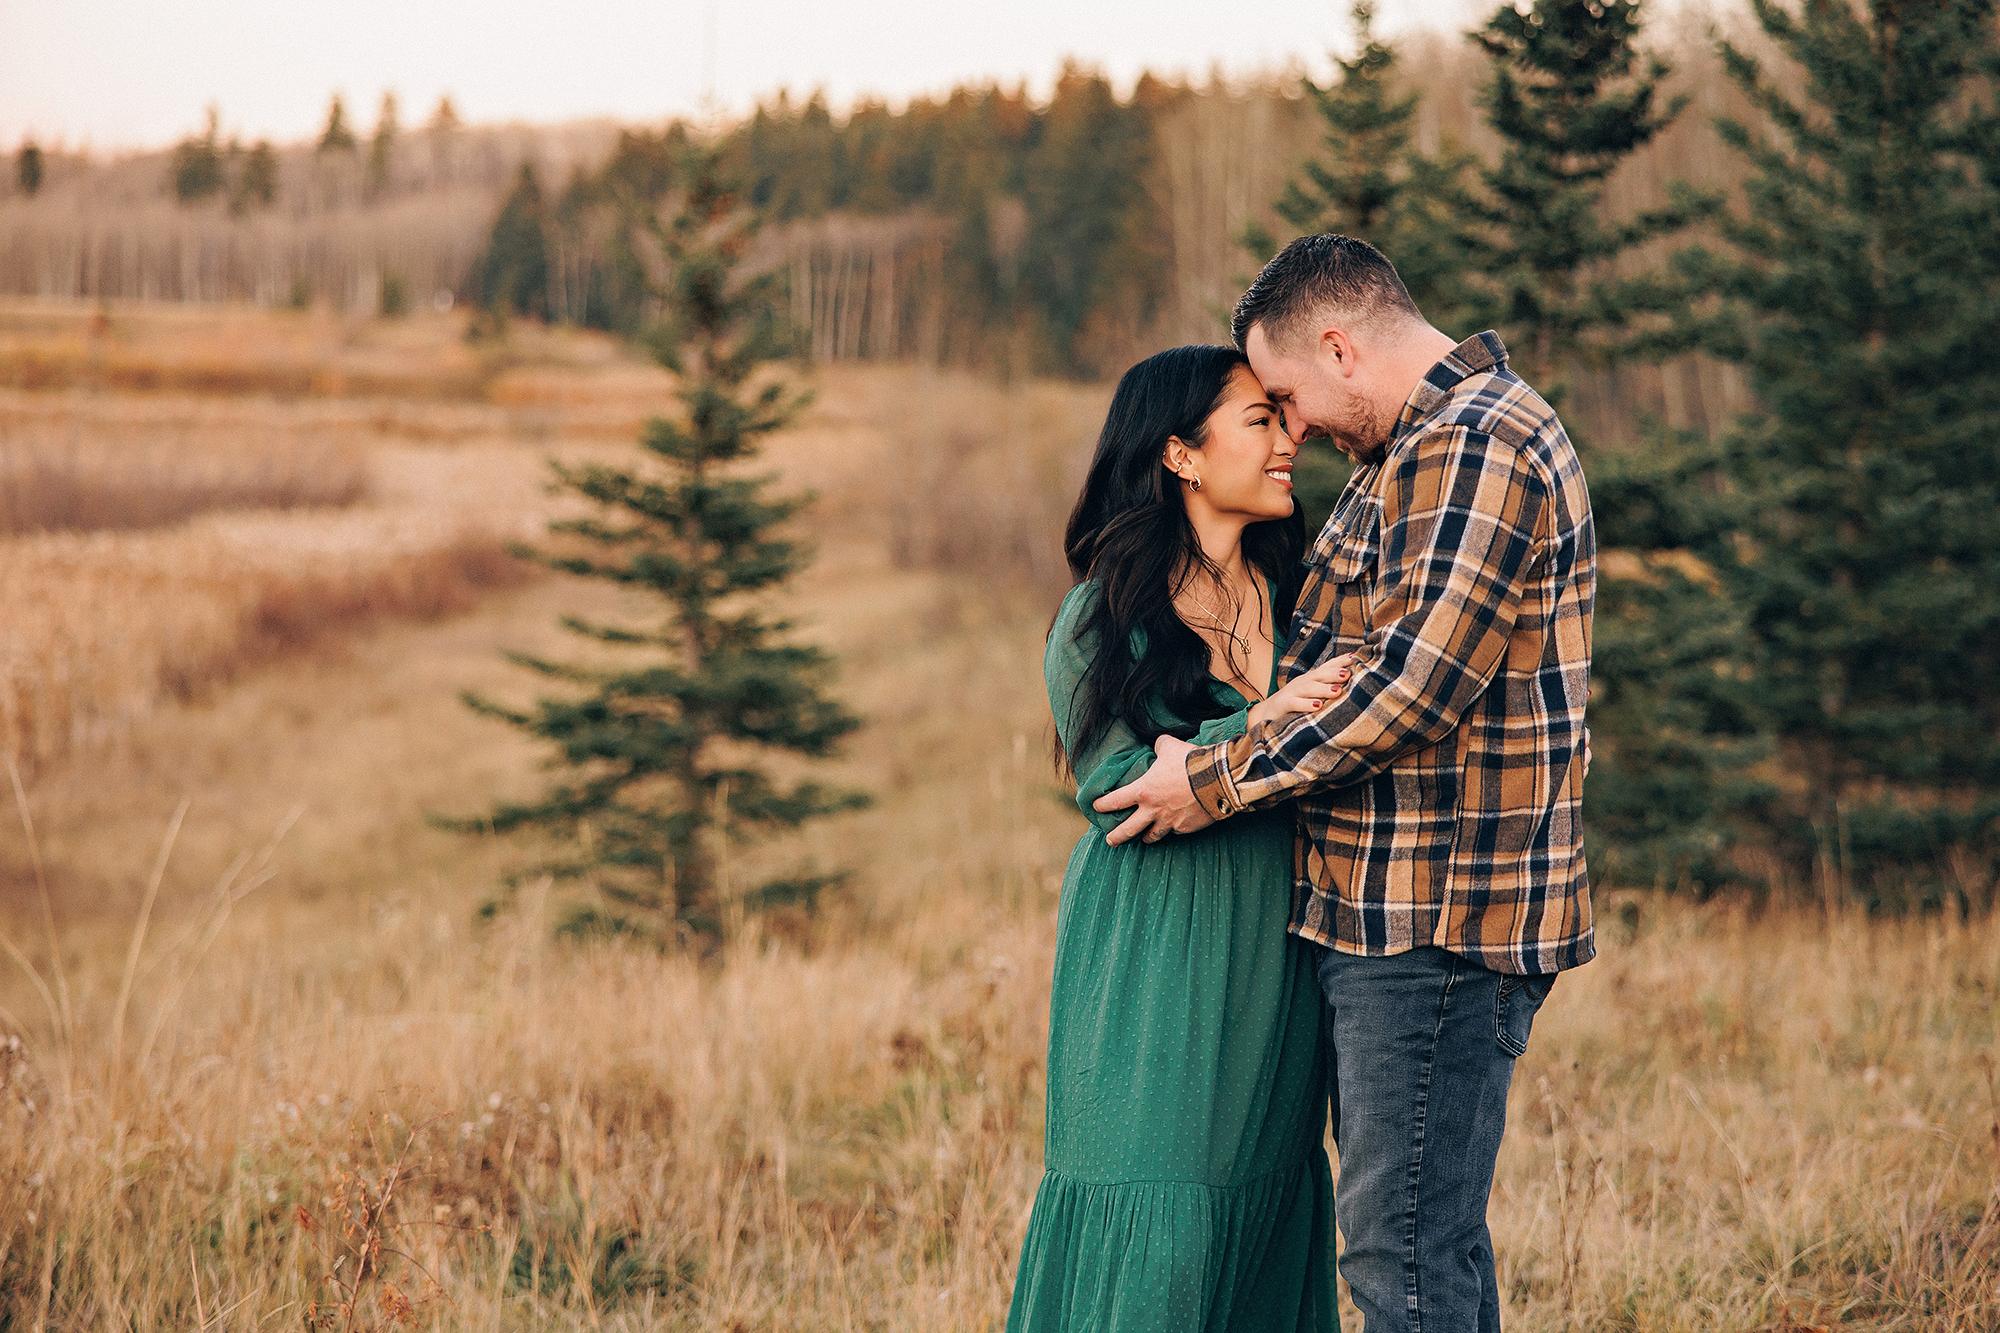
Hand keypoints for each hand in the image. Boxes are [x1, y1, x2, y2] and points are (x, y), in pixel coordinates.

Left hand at [1092, 734, 1215, 846]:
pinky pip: (1175, 831)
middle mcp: (1153, 810)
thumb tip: (1158, 745)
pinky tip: (1172, 828)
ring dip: (1146, 837)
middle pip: (1128, 829)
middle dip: (1116, 836)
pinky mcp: (1186, 827)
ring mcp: (1170, 822)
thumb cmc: (1191, 762)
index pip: (1116, 801)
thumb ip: (1159, 746)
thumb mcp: (1170, 747)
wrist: (1218, 780)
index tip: (1096, 807)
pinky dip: (1172, 829)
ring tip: (1143, 839)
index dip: (1103, 805)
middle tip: (1110, 840)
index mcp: (1144, 791)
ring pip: (1153, 835)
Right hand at [1248, 653, 1354, 730]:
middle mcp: (1302, 682)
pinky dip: (1306, 704)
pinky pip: (1295, 703)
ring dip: (1323, 689)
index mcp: (1311, 679)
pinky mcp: (1283, 705)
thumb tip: (1350, 686)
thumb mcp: (1312, 694)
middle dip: (1334, 673)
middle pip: (1319, 675)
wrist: (1266, 714)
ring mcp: (1292, 692)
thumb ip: (1327, 689)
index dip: (1339, 662)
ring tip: (1337, 691)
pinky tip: (1318, 706)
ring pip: (1308, 688)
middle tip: (1349, 673)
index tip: (1355, 658)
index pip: (1326, 667)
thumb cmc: (1295, 704)